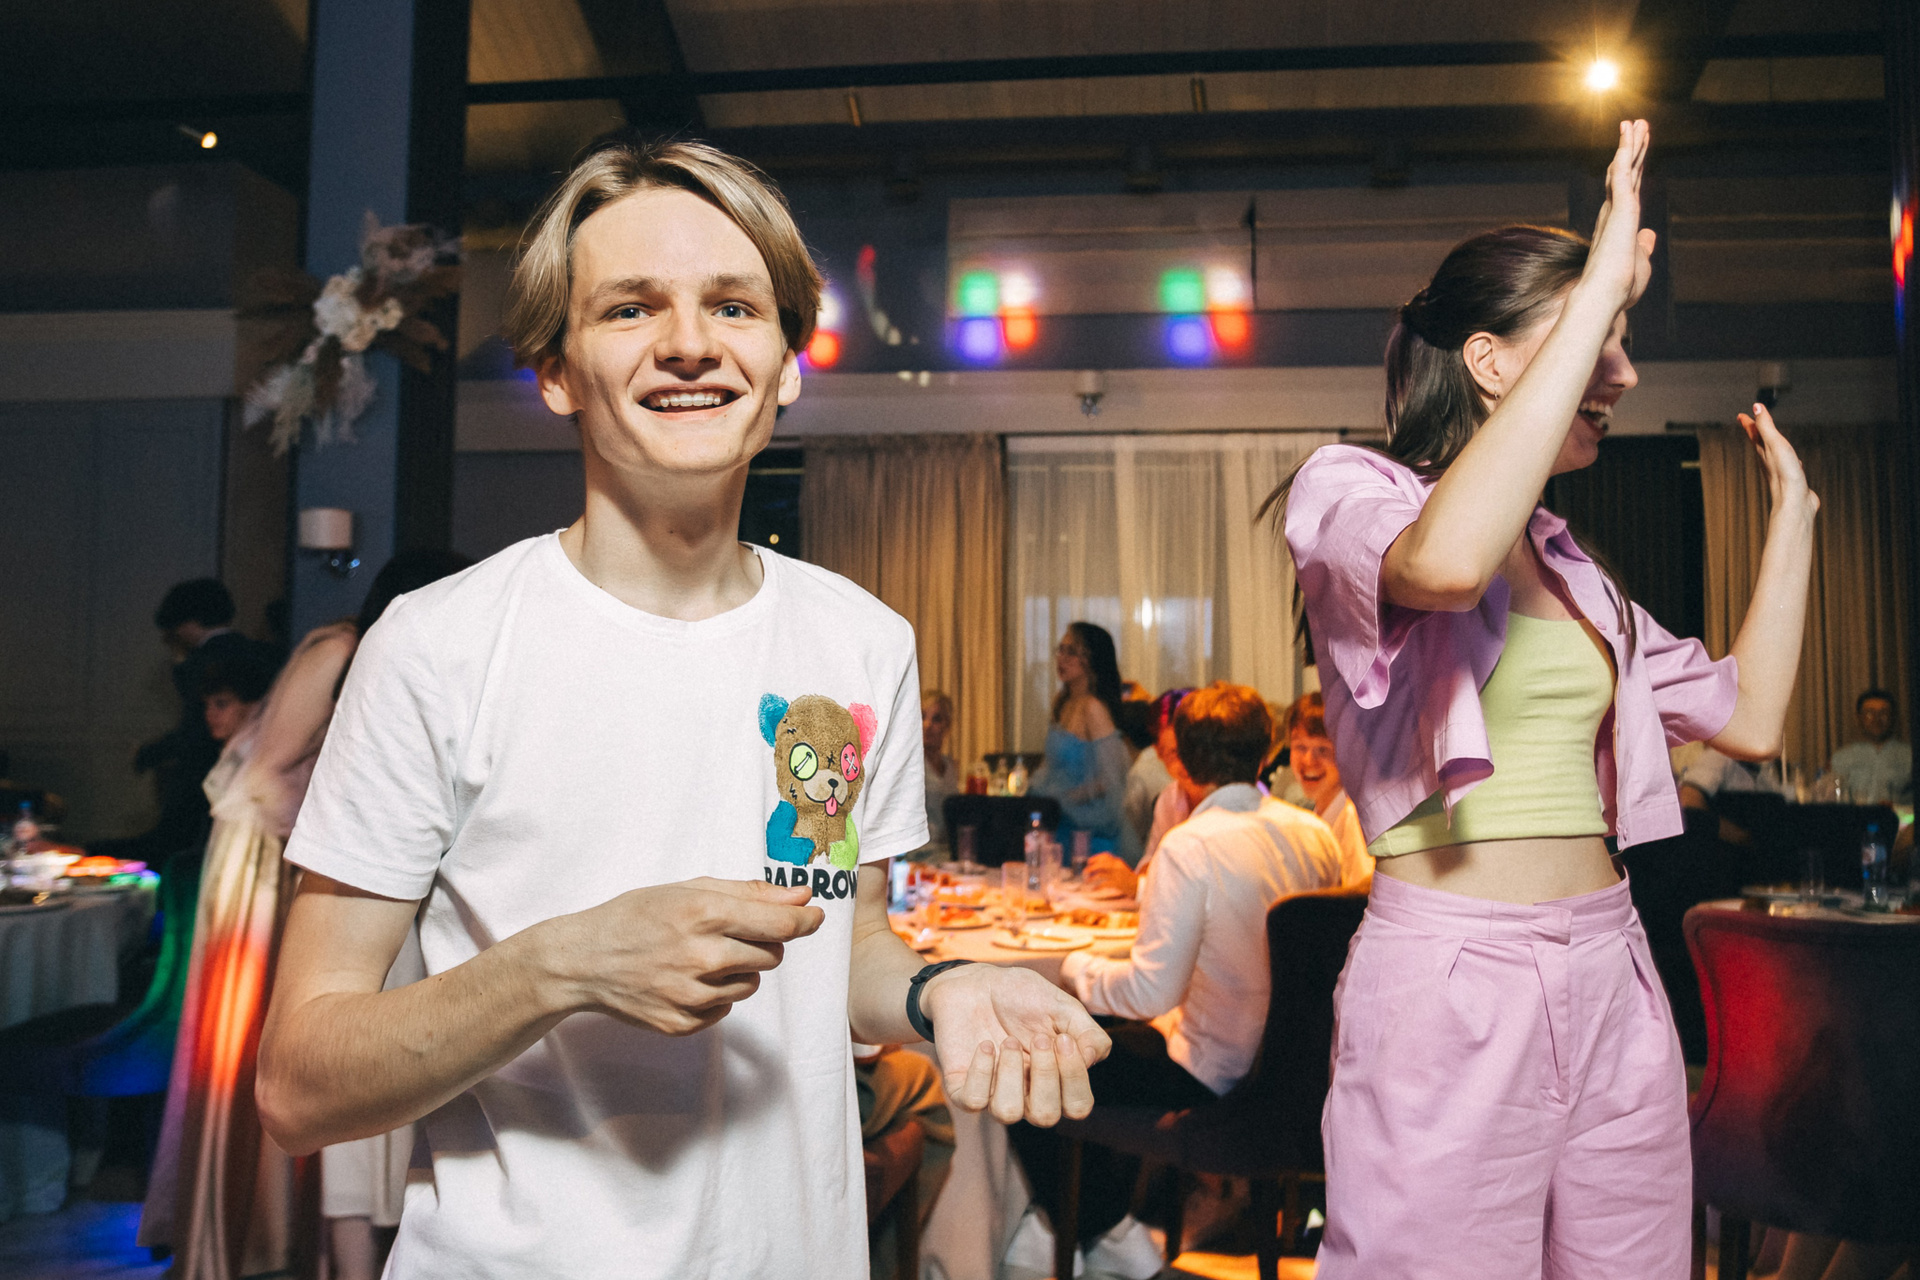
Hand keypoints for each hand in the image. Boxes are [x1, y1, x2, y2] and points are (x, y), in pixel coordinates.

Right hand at [543, 877, 823, 1034]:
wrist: (583, 960)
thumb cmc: (637, 916)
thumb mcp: (688, 889)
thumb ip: (749, 893)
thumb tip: (801, 897)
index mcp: (703, 913)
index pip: (780, 925)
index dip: (805, 921)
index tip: (813, 917)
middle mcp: (700, 956)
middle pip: (771, 955)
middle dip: (763, 943)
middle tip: (731, 933)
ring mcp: (690, 994)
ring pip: (751, 984)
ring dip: (740, 970)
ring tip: (704, 956)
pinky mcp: (681, 1023)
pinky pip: (725, 1009)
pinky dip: (716, 995)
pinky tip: (687, 979)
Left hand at [921, 963, 1111, 1124]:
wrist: (977, 982)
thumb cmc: (1023, 997)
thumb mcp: (1064, 1007)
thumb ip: (1088, 1034)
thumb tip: (1091, 1061)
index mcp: (1057, 1081)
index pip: (1077, 1106)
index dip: (1074, 1078)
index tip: (1063, 1038)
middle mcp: (1027, 1095)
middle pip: (1045, 1117)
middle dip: (1044, 1075)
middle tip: (1037, 1037)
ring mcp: (994, 1094)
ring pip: (1007, 1114)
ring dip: (1011, 1074)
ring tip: (1007, 1041)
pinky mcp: (963, 1088)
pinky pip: (973, 1101)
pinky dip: (981, 1072)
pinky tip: (985, 1045)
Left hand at [1082, 853, 1137, 897]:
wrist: (1139, 886)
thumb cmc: (1127, 877)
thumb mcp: (1121, 867)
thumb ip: (1111, 865)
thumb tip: (1096, 865)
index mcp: (1118, 861)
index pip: (1105, 856)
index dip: (1095, 858)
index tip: (1089, 861)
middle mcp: (1117, 866)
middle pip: (1100, 864)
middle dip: (1090, 868)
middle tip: (1085, 872)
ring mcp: (1117, 875)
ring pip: (1100, 874)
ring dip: (1091, 878)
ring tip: (1087, 881)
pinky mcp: (1117, 884)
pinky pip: (1103, 884)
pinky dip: (1097, 887)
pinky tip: (1094, 889)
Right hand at [1579, 120, 1656, 313]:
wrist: (1606, 296)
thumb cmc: (1621, 289)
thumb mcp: (1640, 263)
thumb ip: (1643, 246)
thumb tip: (1650, 235)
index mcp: (1618, 225)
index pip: (1627, 190)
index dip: (1631, 170)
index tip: (1634, 151)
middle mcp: (1614, 213)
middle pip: (1625, 173)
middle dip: (1631, 149)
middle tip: (1634, 125)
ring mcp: (1616, 209)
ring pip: (1624, 169)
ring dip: (1629, 144)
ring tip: (1634, 122)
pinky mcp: (1621, 207)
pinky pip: (1622, 173)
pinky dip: (1626, 154)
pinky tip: (1628, 137)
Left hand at [1737, 404, 1818, 518]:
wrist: (1795, 502)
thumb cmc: (1785, 474)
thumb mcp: (1775, 444)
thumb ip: (1766, 426)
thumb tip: (1756, 407)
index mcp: (1763, 452)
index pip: (1754, 433)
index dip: (1749, 423)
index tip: (1741, 415)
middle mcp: (1769, 461)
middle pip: (1760, 443)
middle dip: (1757, 432)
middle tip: (1752, 425)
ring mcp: (1780, 471)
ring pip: (1773, 455)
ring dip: (1771, 446)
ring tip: (1770, 441)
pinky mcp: (1792, 480)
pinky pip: (1789, 467)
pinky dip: (1789, 461)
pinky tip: (1794, 462)